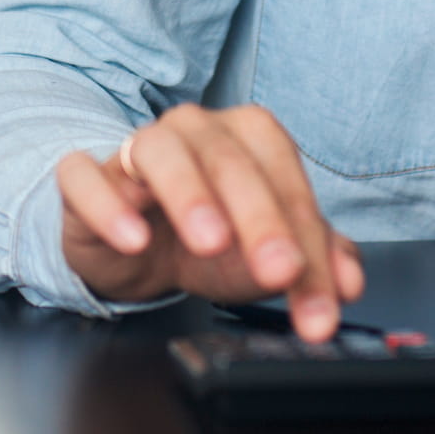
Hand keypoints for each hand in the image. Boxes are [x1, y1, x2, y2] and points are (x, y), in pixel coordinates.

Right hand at [56, 104, 363, 339]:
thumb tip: (349, 281)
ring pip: (161, 154)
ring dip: (190, 195)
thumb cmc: (204, 239)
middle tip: (281, 271)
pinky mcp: (85, 177)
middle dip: (262, 220)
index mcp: (249, 138)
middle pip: (232, 163)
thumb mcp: (261, 256)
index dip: (311, 242)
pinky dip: (111, 206)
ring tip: (212, 241)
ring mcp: (136, 148)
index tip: (324, 303)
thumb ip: (312, 262)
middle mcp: (195, 130)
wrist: (131, 245)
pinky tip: (134, 239)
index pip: (288, 181)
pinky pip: (88, 178)